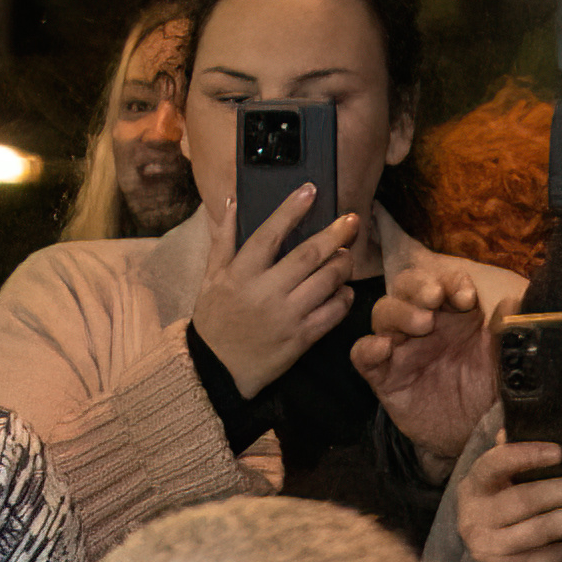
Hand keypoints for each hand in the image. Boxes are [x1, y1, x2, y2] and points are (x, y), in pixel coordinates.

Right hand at [187, 166, 373, 395]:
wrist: (215, 371)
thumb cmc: (215, 320)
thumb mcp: (210, 279)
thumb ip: (222, 240)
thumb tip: (231, 202)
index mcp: (240, 276)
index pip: (268, 235)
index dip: (290, 210)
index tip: (310, 189)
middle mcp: (264, 294)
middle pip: (309, 255)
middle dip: (336, 234)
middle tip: (351, 220)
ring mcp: (285, 317)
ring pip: (327, 281)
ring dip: (343, 264)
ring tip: (345, 256)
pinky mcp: (301, 338)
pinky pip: (333, 312)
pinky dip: (344, 297)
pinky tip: (342, 289)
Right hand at [350, 267, 501, 464]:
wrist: (474, 433)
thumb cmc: (490, 390)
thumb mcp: (506, 358)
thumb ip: (507, 329)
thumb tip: (512, 302)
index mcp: (455, 313)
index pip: (444, 282)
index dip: (451, 282)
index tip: (466, 297)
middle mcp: (426, 325)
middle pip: (406, 288)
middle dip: (419, 287)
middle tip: (435, 298)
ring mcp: (402, 349)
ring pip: (383, 314)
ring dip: (400, 312)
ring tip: (422, 324)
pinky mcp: (384, 377)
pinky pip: (362, 355)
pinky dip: (368, 347)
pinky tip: (383, 348)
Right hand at [450, 435, 561, 561]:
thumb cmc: (505, 515)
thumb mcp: (501, 486)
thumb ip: (513, 458)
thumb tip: (526, 423)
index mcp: (475, 488)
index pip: (493, 465)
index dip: (525, 456)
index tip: (560, 452)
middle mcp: (476, 519)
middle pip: (525, 501)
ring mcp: (493, 549)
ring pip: (543, 530)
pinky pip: (554, 557)